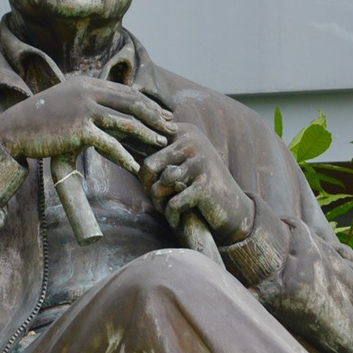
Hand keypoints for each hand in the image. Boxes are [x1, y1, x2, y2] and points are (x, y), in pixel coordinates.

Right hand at [0, 76, 174, 174]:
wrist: (14, 129)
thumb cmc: (40, 120)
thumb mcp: (65, 102)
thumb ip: (87, 101)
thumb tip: (107, 110)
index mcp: (86, 83)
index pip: (125, 92)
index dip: (147, 104)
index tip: (163, 115)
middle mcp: (87, 92)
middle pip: (131, 104)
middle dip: (154, 117)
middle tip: (171, 128)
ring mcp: (84, 110)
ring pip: (125, 122)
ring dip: (146, 135)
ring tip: (160, 144)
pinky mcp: (78, 130)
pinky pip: (108, 144)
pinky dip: (123, 156)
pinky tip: (134, 165)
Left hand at [141, 124, 254, 243]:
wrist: (234, 208)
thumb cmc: (199, 185)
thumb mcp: (181, 162)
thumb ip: (157, 152)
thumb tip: (118, 140)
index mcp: (184, 131)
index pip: (146, 144)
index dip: (141, 170)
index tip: (148, 184)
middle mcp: (192, 142)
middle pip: (148, 166)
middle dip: (147, 188)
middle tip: (157, 201)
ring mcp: (200, 163)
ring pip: (159, 186)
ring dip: (159, 204)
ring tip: (167, 209)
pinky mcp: (205, 186)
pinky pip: (173, 203)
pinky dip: (172, 216)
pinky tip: (177, 220)